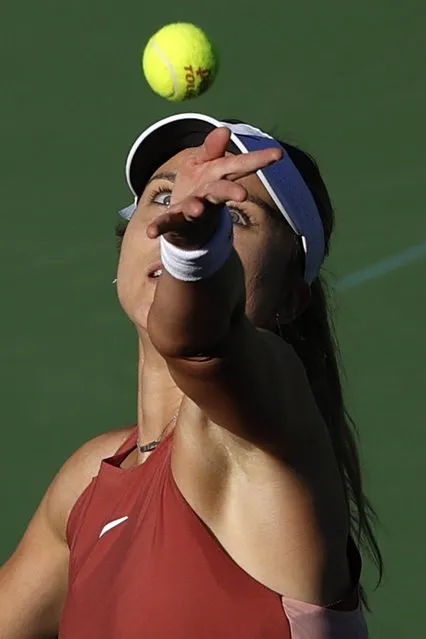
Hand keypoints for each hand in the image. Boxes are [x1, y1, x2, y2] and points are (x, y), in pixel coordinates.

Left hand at [146, 127, 281, 248]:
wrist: (186, 227)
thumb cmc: (198, 189)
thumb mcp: (203, 165)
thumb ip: (211, 149)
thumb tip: (225, 130)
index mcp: (218, 178)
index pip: (239, 166)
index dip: (258, 160)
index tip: (279, 154)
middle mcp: (208, 196)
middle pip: (221, 191)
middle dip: (230, 191)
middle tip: (241, 194)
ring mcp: (192, 211)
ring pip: (197, 208)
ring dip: (196, 208)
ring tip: (196, 209)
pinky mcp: (175, 223)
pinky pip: (167, 224)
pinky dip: (159, 227)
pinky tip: (150, 231)